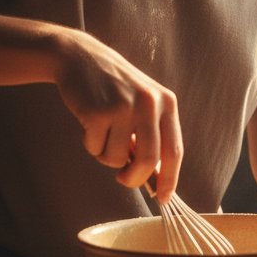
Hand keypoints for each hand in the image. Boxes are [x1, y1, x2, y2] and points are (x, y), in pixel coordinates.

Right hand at [53, 28, 181, 198]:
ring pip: (117, 159)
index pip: (175, 151)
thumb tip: (154, 180)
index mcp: (167, 102)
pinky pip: (95, 149)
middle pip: (148, 161)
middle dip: (134, 178)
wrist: (81, 58)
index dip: (169, 179)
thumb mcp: (142, 104)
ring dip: (106, 155)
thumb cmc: (113, 89)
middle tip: (123, 179)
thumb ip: (151, 136)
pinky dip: (90, 144)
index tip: (163, 198)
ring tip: (102, 130)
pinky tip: (89, 120)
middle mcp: (150, 104)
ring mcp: (124, 106)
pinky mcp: (99, 111)